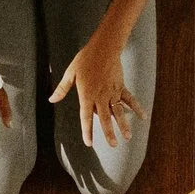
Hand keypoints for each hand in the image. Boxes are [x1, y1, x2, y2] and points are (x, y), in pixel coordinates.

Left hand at [50, 32, 143, 149]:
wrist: (103, 48)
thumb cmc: (85, 60)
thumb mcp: (70, 73)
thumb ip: (62, 89)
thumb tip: (51, 100)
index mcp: (87, 95)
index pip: (86, 117)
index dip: (87, 131)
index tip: (89, 143)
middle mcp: (101, 96)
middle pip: (105, 118)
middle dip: (109, 133)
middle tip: (113, 145)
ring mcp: (113, 92)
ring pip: (119, 112)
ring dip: (124, 125)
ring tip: (128, 138)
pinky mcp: (121, 87)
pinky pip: (130, 100)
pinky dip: (137, 108)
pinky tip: (143, 117)